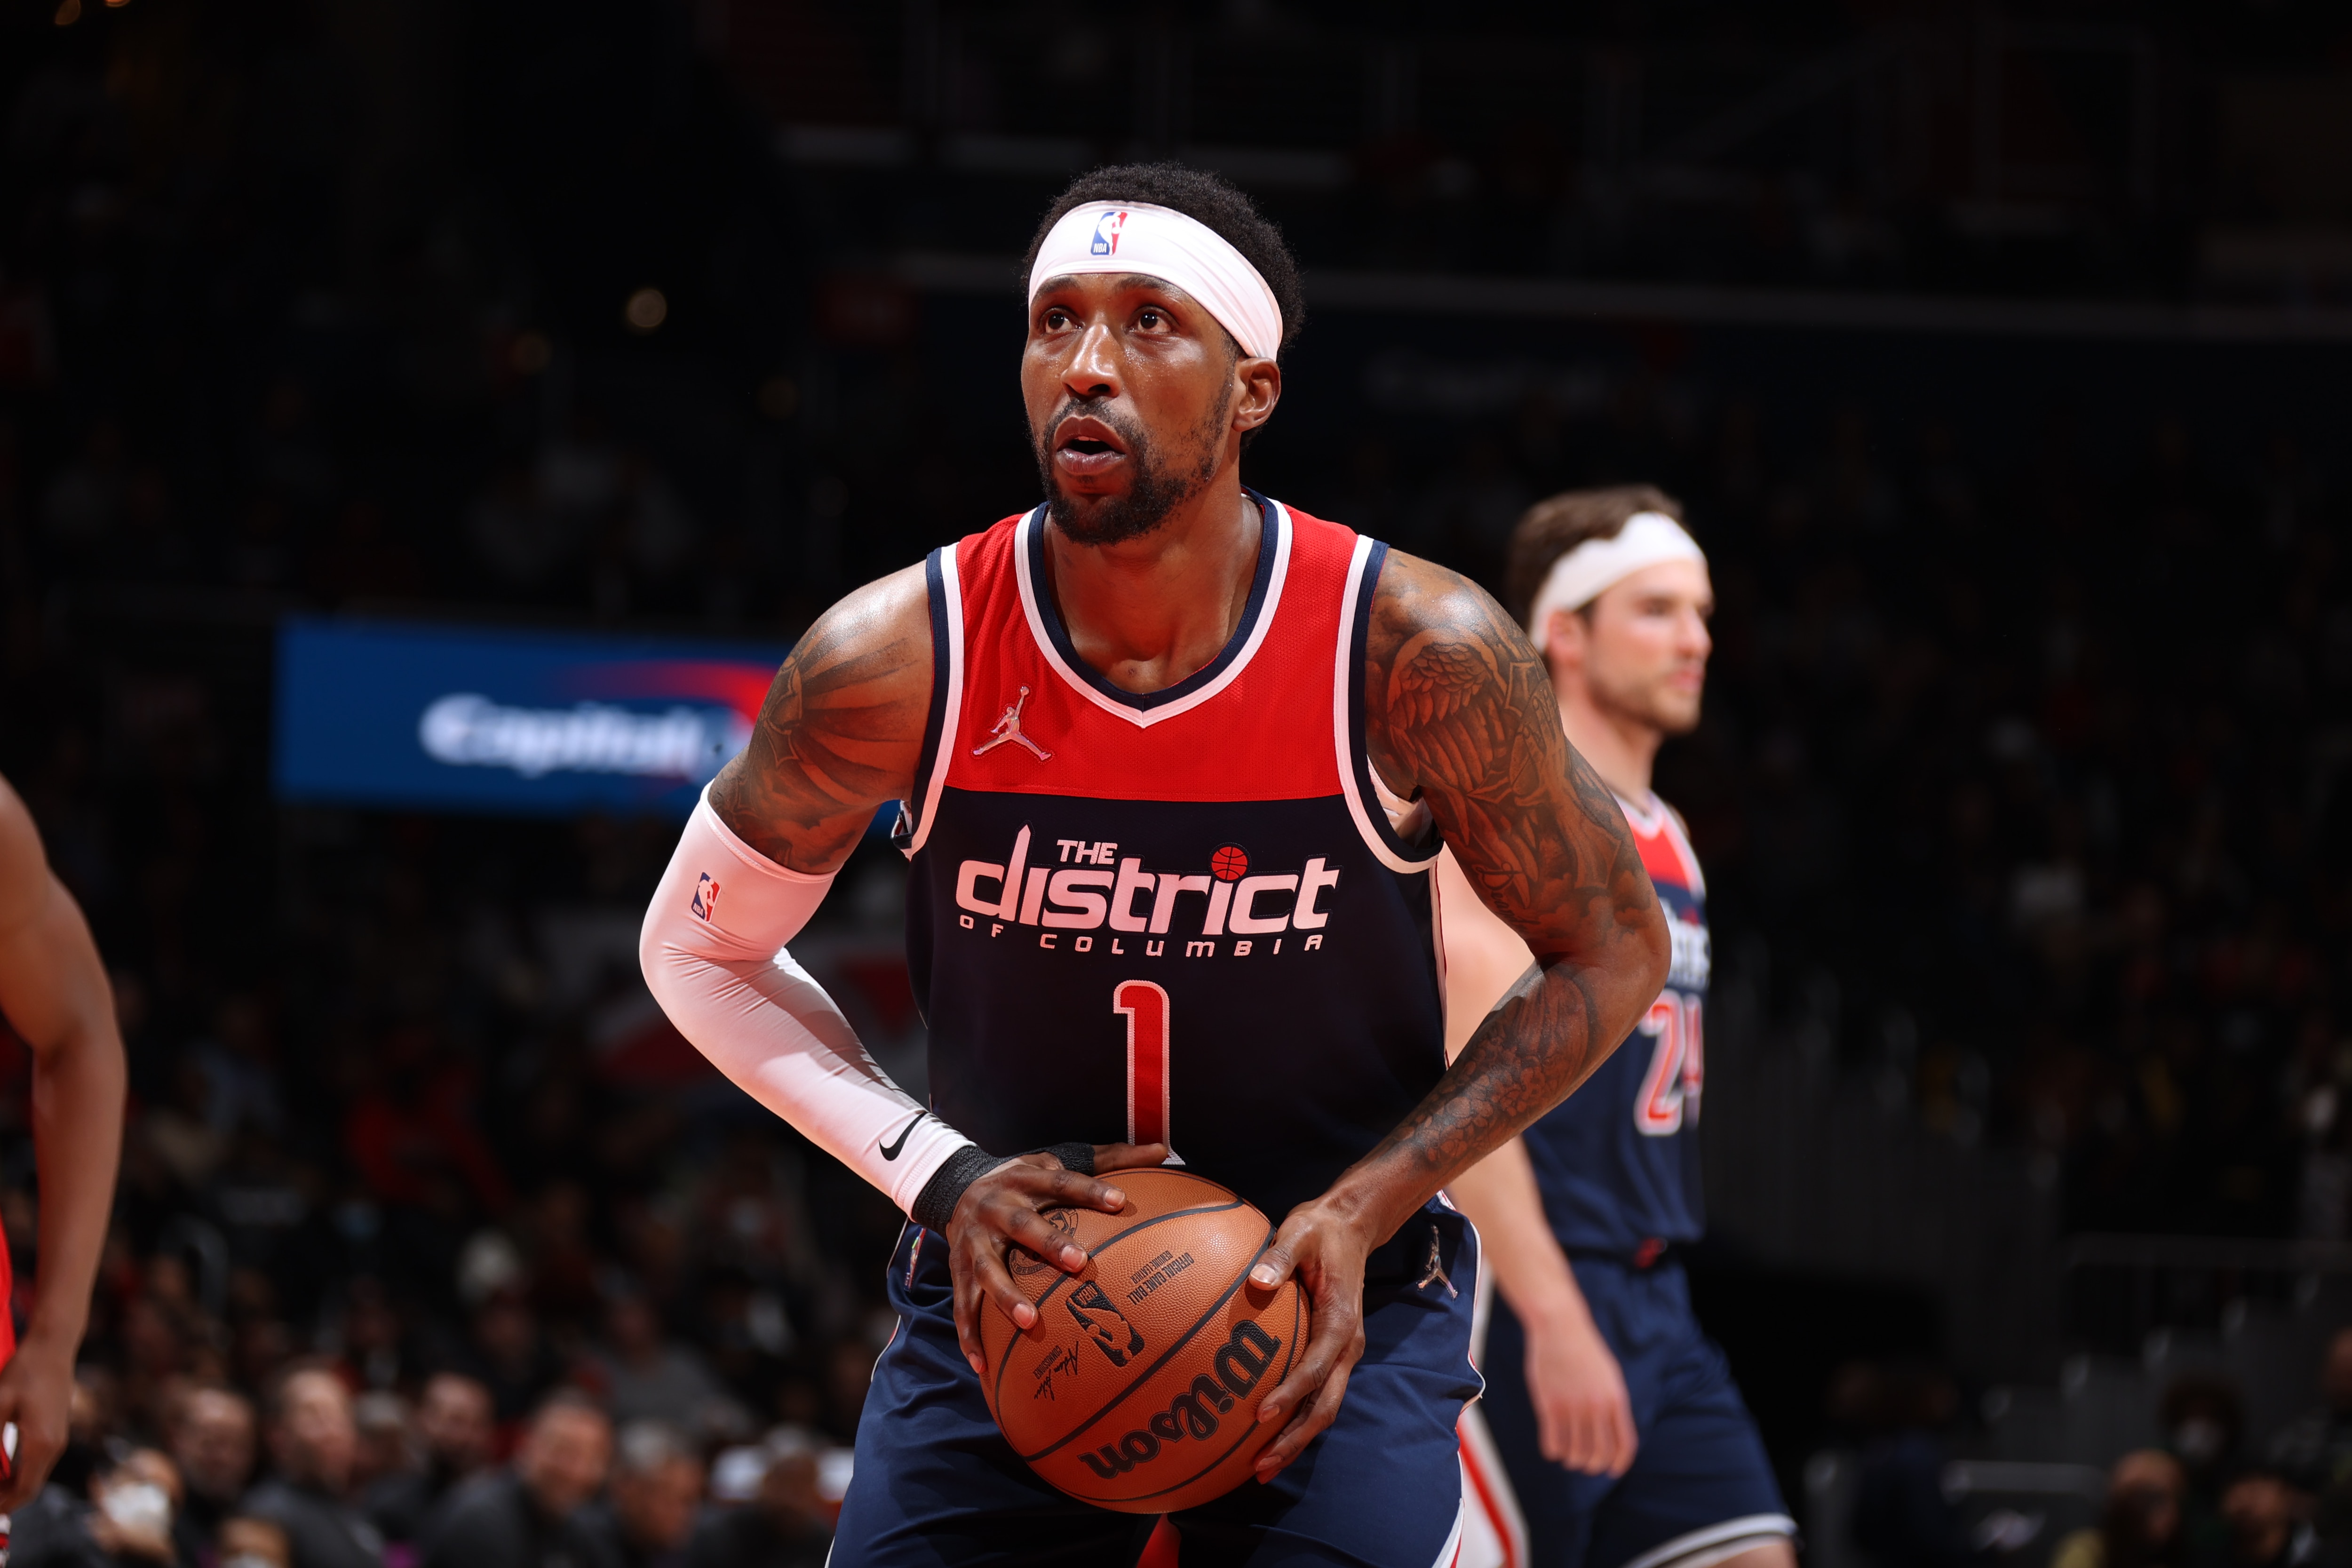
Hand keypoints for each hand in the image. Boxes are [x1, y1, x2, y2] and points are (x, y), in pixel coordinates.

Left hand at [0, 1333, 74, 1509]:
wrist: (54, 1346)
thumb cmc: (25, 1371)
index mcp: (41, 1443)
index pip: (24, 1491)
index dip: (3, 1505)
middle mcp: (55, 1444)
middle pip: (31, 1487)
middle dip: (5, 1498)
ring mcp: (59, 1437)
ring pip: (34, 1475)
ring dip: (11, 1484)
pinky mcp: (56, 1429)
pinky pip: (37, 1461)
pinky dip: (18, 1470)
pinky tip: (0, 1465)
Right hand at [947, 1142, 1168, 1376]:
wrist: (955, 1187)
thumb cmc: (1025, 1183)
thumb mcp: (1055, 1162)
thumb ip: (1108, 1159)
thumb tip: (1162, 1150)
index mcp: (1024, 1178)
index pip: (1060, 1182)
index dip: (1088, 1190)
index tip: (1119, 1202)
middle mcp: (994, 1206)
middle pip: (1022, 1224)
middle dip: (1048, 1243)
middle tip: (1078, 1262)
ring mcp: (972, 1240)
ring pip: (986, 1268)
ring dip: (1005, 1295)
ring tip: (1030, 1321)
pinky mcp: (956, 1268)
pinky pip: (962, 1304)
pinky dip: (969, 1335)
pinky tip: (982, 1365)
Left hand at [1242, 1198, 1371, 1480]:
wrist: (1351, 1227)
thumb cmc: (1320, 1230)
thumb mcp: (1299, 1232)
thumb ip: (1279, 1256)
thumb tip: (1258, 1281)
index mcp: (1340, 1321)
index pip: (1315, 1368)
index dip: (1289, 1394)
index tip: (1259, 1415)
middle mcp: (1347, 1346)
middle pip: (1325, 1406)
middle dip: (1295, 1439)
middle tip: (1260, 1467)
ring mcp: (1343, 1354)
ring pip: (1324, 1408)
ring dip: (1296, 1438)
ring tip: (1261, 1467)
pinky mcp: (1333, 1353)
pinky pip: (1318, 1394)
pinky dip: (1297, 1419)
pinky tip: (1268, 1433)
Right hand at [1524, 1308, 1636, 1475]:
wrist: (1559, 1325)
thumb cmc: (1584, 1349)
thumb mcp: (1609, 1375)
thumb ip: (1613, 1403)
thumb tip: (1613, 1431)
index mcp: (1616, 1399)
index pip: (1625, 1444)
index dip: (1620, 1463)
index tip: (1613, 1471)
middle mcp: (1597, 1406)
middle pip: (1599, 1454)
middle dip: (1593, 1467)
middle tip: (1585, 1465)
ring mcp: (1572, 1406)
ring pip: (1576, 1453)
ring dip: (1572, 1461)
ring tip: (1568, 1457)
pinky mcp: (1549, 1404)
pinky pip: (1552, 1442)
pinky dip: (1553, 1452)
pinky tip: (1552, 1449)